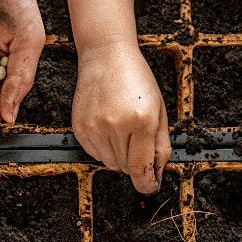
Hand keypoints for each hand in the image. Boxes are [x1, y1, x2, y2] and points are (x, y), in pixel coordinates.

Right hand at [71, 42, 171, 192]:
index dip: (147, 183)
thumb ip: (161, 144)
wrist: (106, 55)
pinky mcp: (80, 127)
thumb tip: (157, 173)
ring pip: (110, 163)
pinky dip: (104, 148)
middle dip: (135, 163)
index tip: (149, 186)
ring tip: (122, 131)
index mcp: (142, 120)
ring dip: (119, 155)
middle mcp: (117, 125)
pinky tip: (108, 127)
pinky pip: (94, 154)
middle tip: (138, 143)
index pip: (142, 168)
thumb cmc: (136, 78)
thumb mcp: (159, 109)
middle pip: (126, 168)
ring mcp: (95, 127)